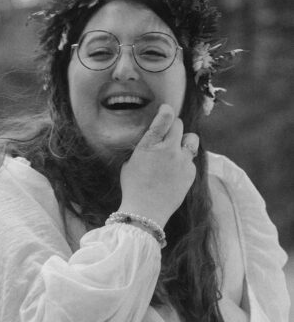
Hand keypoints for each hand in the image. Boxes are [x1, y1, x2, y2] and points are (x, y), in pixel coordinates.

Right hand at [119, 104, 198, 227]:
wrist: (146, 212)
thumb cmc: (133, 188)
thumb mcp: (130, 163)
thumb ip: (144, 148)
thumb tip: (152, 140)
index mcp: (149, 145)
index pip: (165, 118)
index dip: (167, 110)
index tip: (166, 109)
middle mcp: (168, 149)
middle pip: (179, 125)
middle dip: (174, 128)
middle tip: (168, 136)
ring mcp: (182, 161)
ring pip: (192, 139)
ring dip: (185, 141)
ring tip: (177, 150)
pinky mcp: (191, 173)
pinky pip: (191, 160)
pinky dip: (184, 162)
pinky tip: (175, 173)